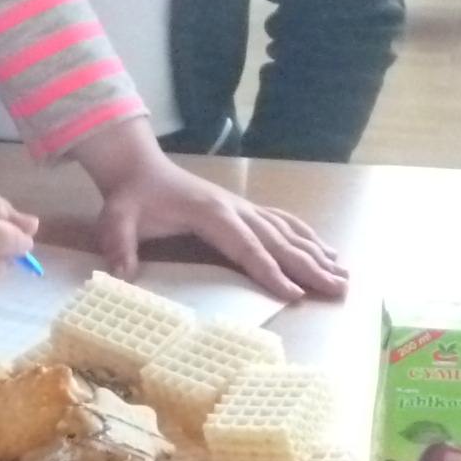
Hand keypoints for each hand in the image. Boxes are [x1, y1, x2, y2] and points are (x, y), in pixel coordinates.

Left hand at [71, 122, 345, 302]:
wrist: (138, 167)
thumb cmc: (130, 197)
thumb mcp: (116, 219)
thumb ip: (119, 244)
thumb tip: (122, 274)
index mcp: (210, 213)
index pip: (245, 246)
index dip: (269, 270)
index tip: (294, 294)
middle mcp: (235, 208)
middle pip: (277, 240)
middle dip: (309, 267)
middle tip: (338, 289)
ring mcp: (243, 207)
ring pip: (287, 231)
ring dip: (316, 252)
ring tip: (344, 274)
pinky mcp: (244, 209)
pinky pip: (283, 222)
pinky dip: (308, 237)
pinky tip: (326, 251)